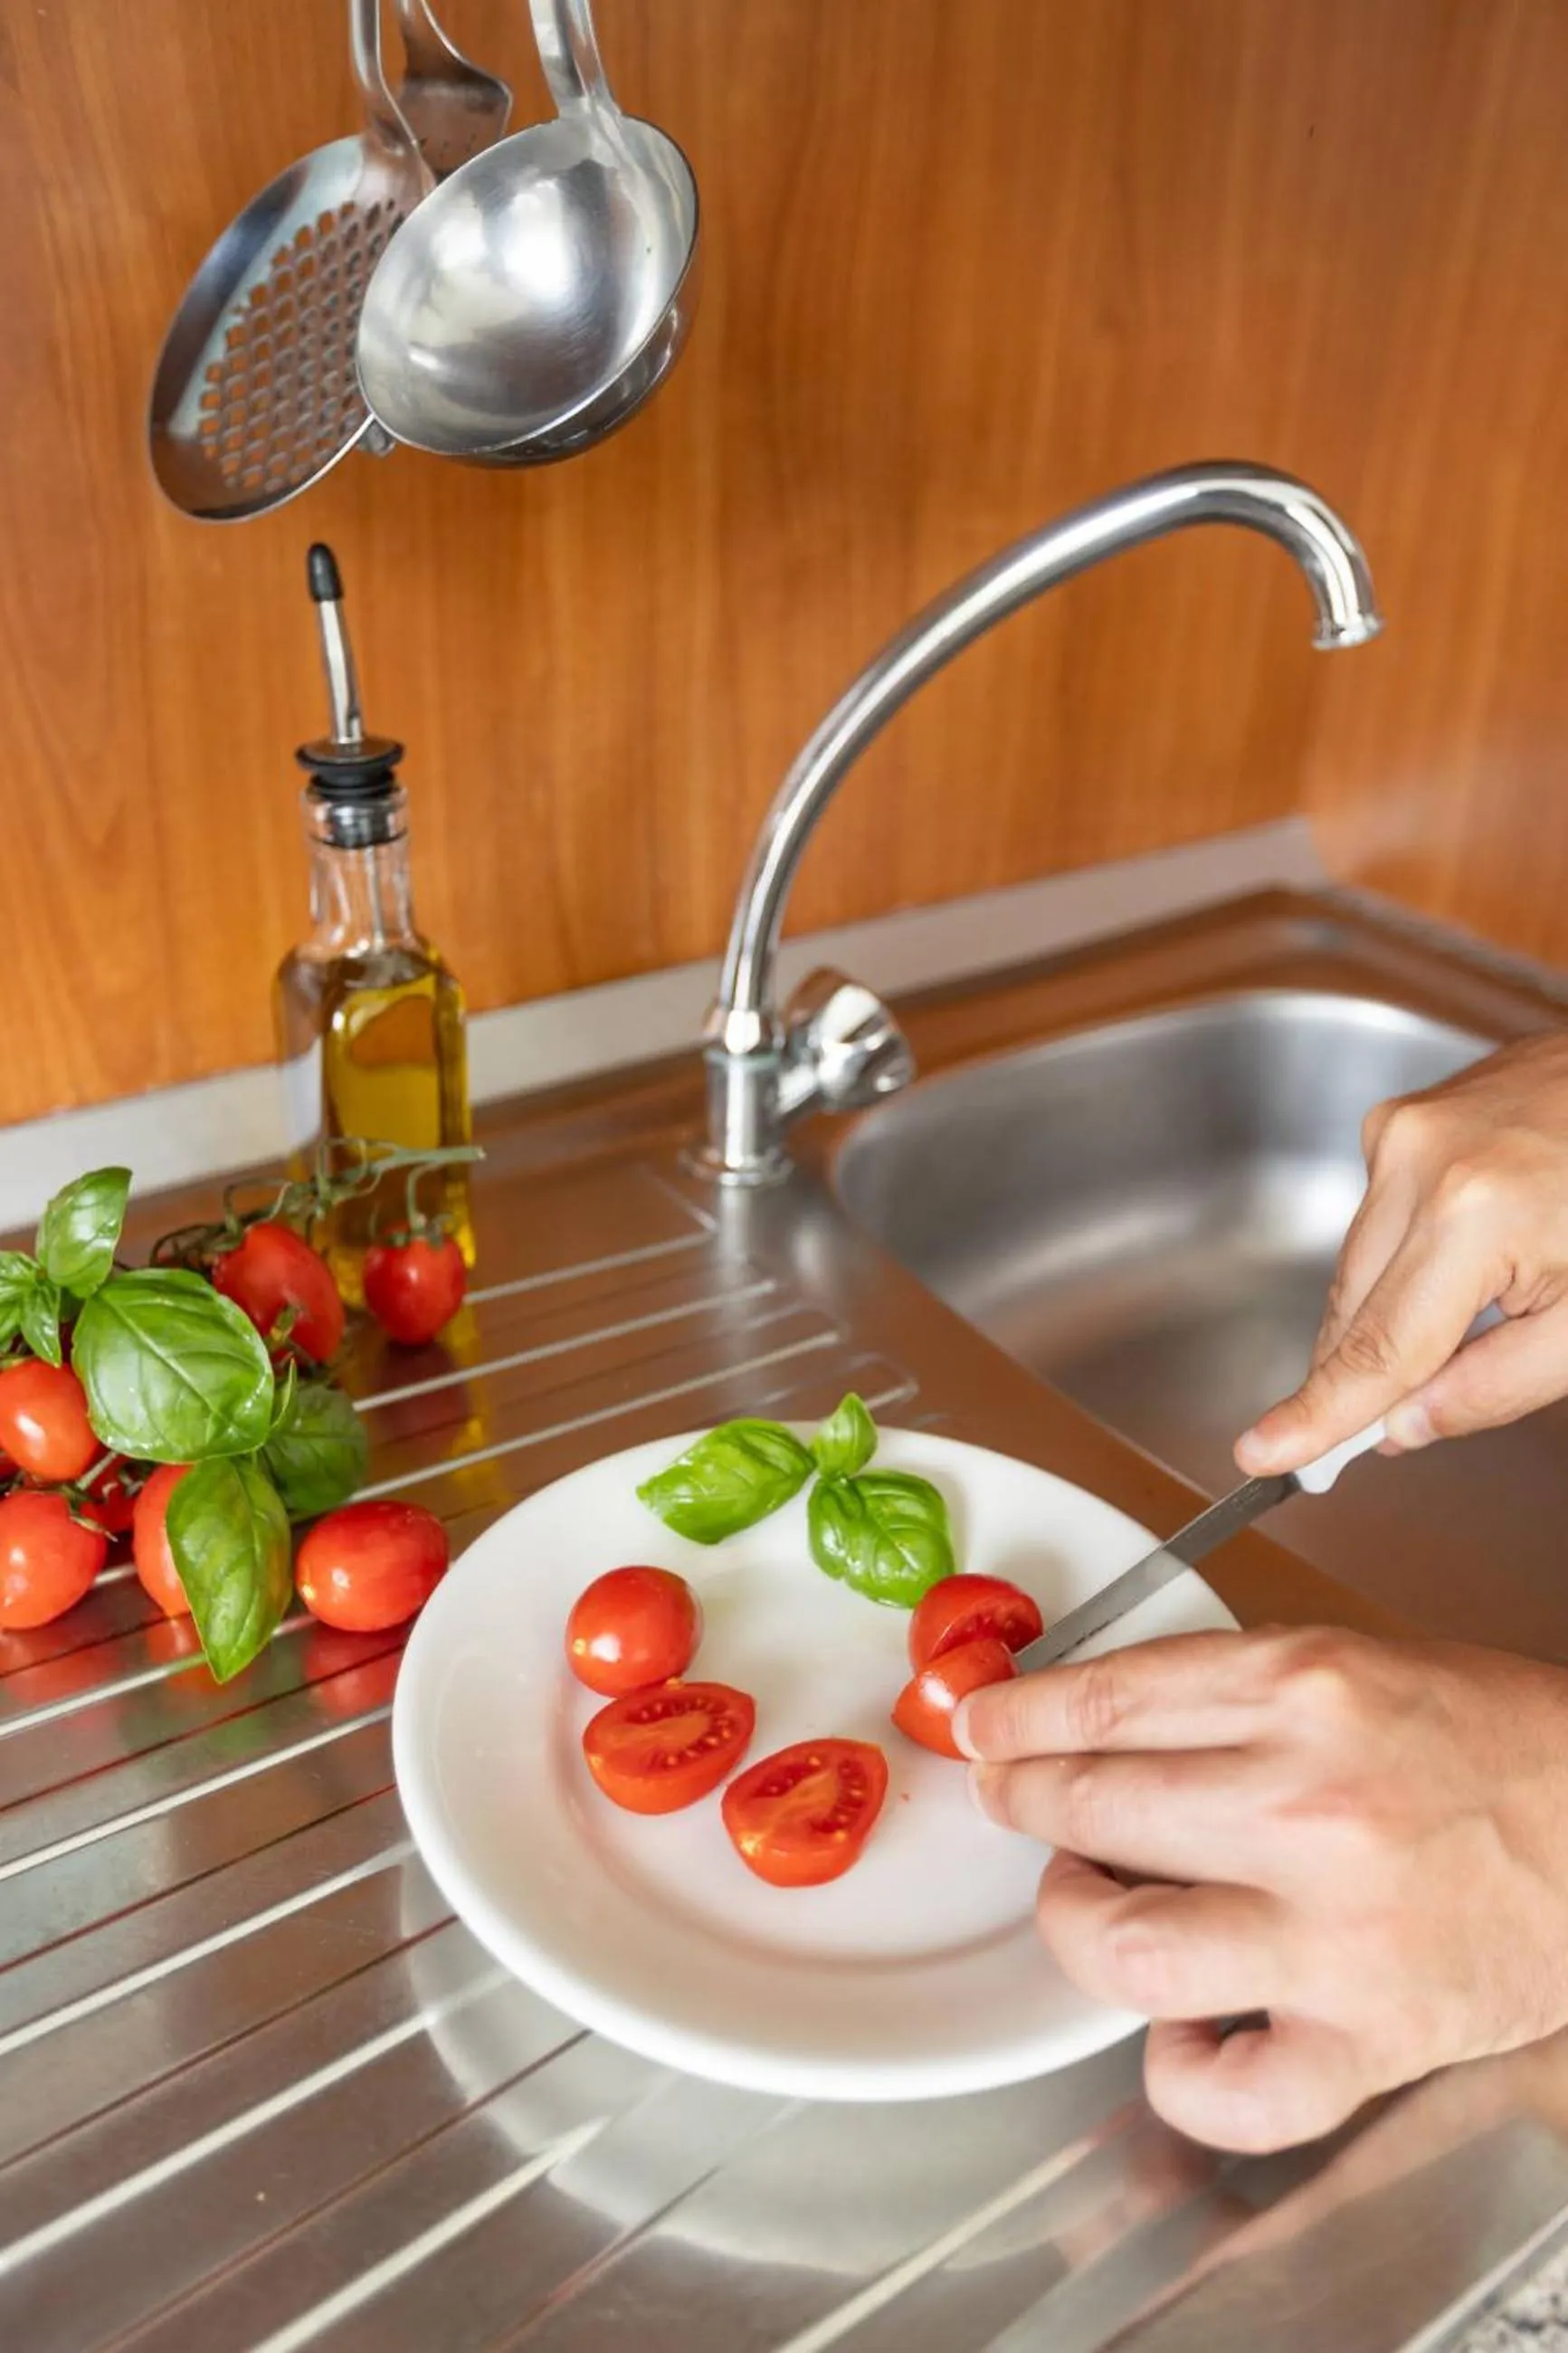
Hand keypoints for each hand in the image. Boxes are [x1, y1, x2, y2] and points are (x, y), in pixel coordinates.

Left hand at [957, 1626, 1567, 2151]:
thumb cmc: (1490, 1745)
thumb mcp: (1352, 1664)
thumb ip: (1226, 1693)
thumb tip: (1093, 1723)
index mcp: (1304, 1690)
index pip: (1108, 1701)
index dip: (1021, 1719)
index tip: (984, 1730)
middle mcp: (1307, 1805)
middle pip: (1094, 1803)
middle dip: (1022, 1799)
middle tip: (1011, 1798)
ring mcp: (1332, 1934)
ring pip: (1126, 1945)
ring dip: (1070, 1921)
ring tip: (1077, 1898)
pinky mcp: (1368, 2040)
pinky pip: (1230, 2088)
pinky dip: (1179, 2072)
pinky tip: (1179, 2028)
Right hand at [1235, 1030, 1567, 1476]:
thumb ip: (1501, 1385)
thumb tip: (1405, 1424)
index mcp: (1474, 1215)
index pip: (1378, 1347)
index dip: (1320, 1413)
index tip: (1263, 1453)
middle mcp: (1418, 1162)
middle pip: (1354, 1309)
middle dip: (1367, 1372)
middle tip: (1378, 1427)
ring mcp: (1402, 1132)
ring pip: (1357, 1265)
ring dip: (1390, 1311)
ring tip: (1471, 1315)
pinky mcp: (1400, 1121)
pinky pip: (1376, 1219)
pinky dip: (1403, 1257)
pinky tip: (1463, 1256)